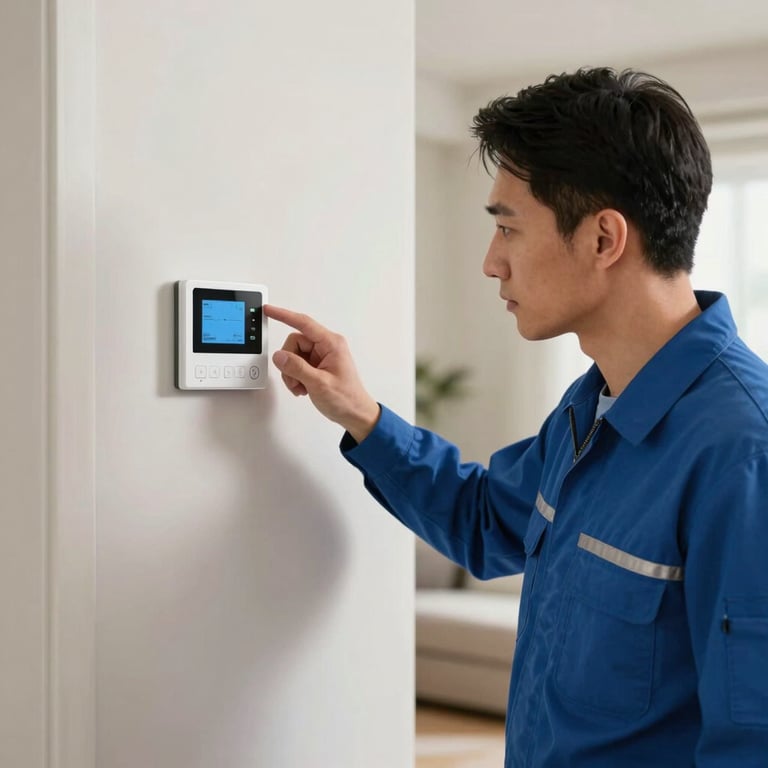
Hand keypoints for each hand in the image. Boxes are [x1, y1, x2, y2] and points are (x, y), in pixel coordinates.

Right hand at [263, 305, 380, 442]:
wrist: (355, 414)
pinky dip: (294, 377)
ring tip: (301, 387)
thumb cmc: (346, 399)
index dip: (284, 315)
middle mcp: (326, 346)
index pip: (304, 323)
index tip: (268, 310)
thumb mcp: (319, 384)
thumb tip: (279, 356)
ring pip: (292, 356)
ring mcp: (321, 356)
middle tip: (295, 381)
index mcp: (331, 344)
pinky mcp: (316, 366)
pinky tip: (303, 388)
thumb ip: (297, 368)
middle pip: (294, 344)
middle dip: (289, 363)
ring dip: (291, 373)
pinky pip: (296, 365)